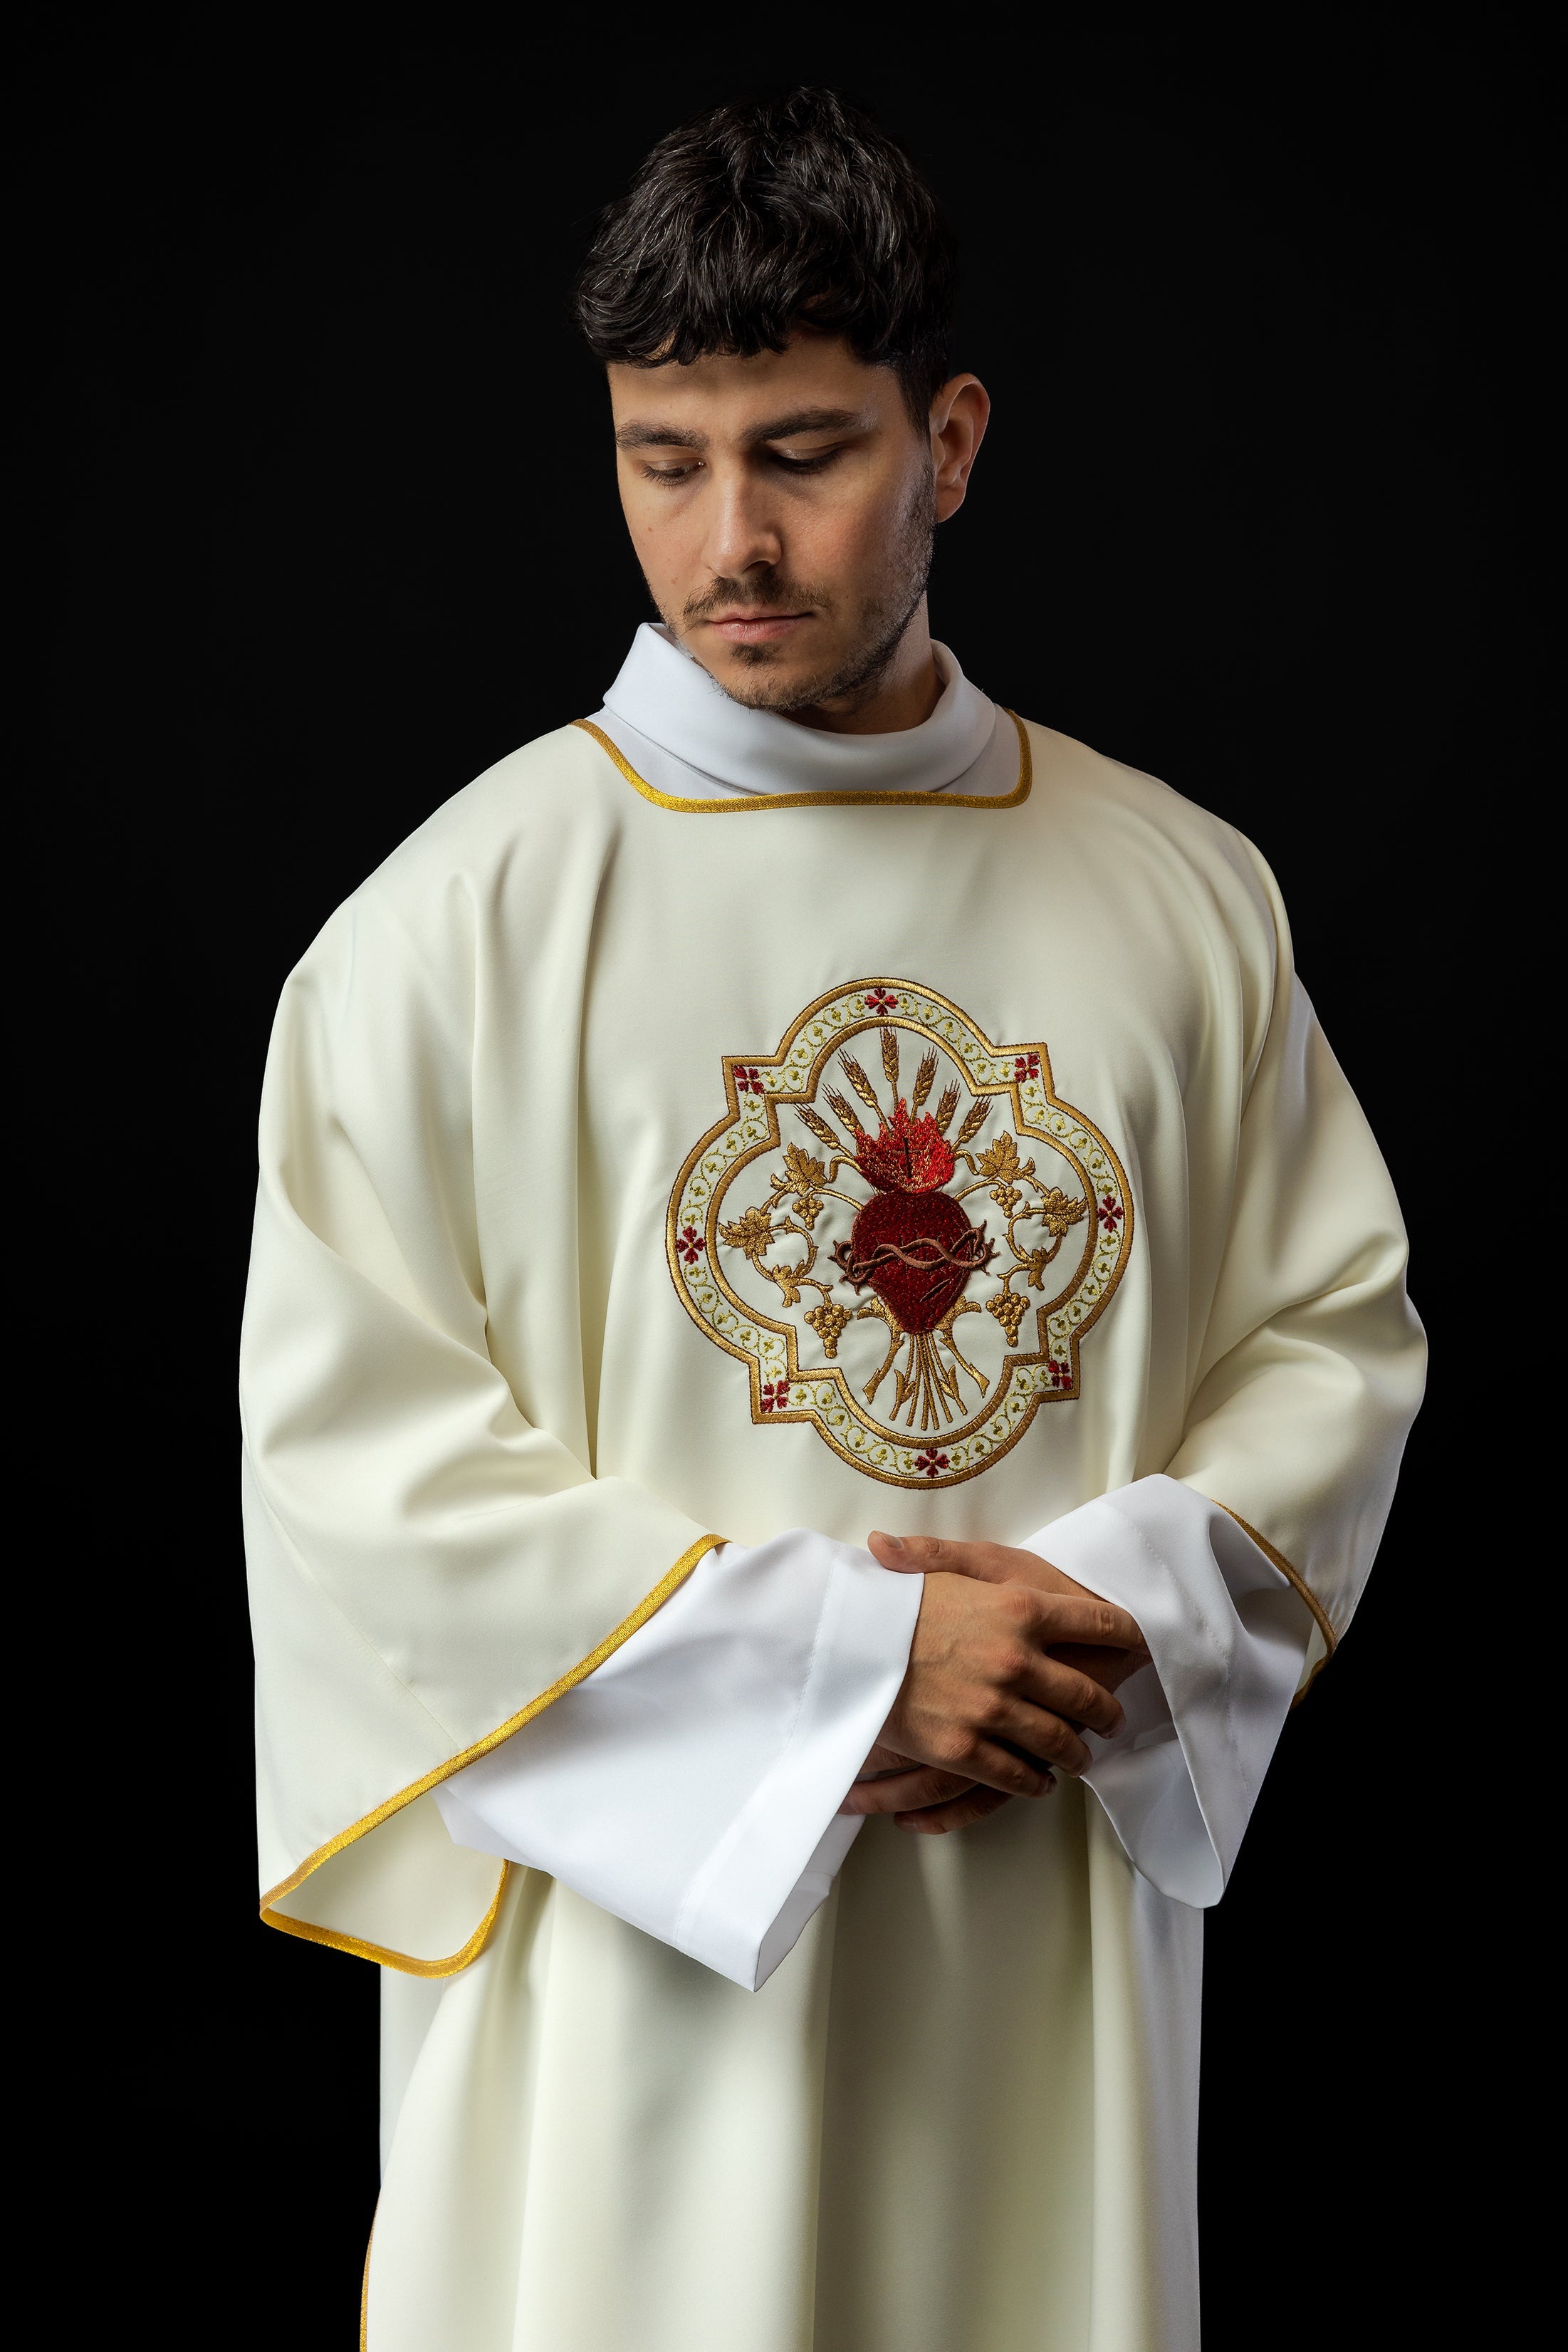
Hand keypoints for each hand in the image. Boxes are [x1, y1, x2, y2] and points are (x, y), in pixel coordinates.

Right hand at [840, 1533, 1147, 1835]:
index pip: (1100, 1623)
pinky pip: (1016, 1775)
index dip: (1127, 1635)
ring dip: (1074, 1754)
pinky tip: (1040, 1781)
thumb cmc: (900, 1598)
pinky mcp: (964, 1748)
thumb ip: (972, 1556)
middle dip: (1105, 1710)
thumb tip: (997, 1550)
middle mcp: (1017, 1659)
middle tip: (1111, 1718)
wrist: (845, 1643)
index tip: (1138, 1644)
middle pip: (1086, 1694)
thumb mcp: (946, 1564)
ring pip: (1057, 1741)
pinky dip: (1034, 1782)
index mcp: (1021, 1607)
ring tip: (1080, 1757)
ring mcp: (992, 1708)